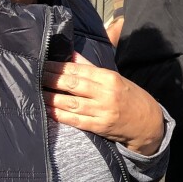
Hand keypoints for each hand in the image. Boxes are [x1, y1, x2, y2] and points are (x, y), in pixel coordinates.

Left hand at [43, 52, 165, 155]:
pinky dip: (60, 115)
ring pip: (72, 103)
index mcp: (109, 77)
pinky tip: (48, 110)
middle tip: (34, 74)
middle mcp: (106, 94)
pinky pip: (76, 120)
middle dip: (52, 79)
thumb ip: (90, 67)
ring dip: (51, 98)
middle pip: (73, 85)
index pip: (79, 70)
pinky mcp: (100, 127)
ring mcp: (103, 111)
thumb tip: (70, 54)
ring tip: (36, 91)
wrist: (148, 122)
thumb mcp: (114, 78)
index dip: (59, 66)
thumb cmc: (129, 96)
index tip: (43, 63)